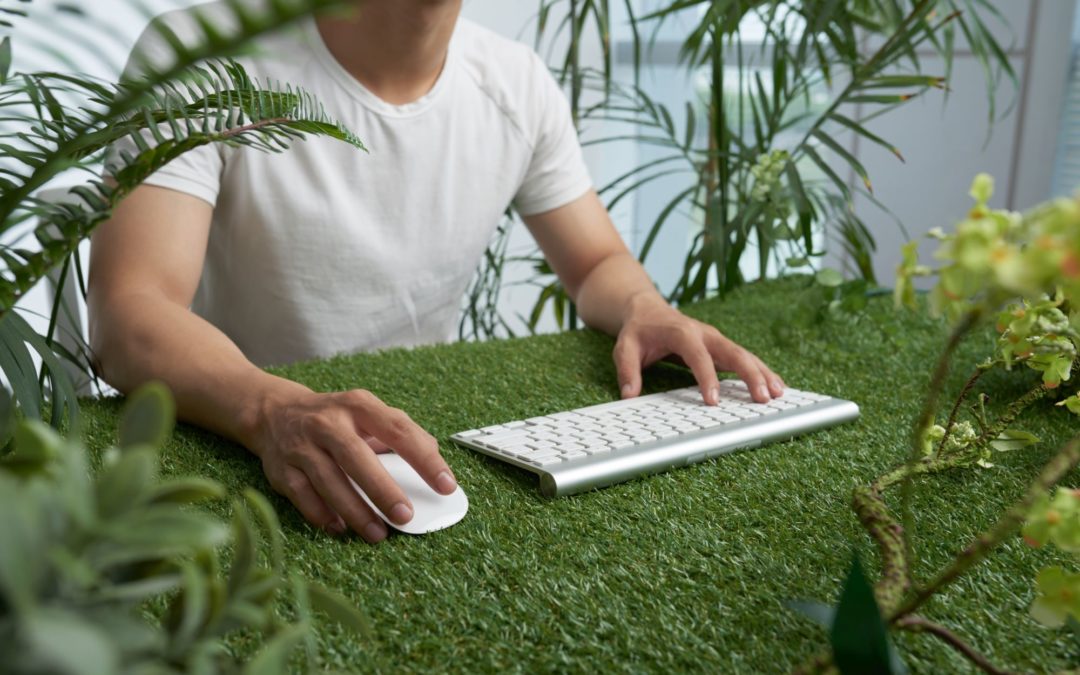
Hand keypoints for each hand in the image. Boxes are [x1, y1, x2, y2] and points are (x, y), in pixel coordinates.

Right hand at [246, 385, 456, 542]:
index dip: (423, 459)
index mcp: (358, 405)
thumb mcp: (369, 413)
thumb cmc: (337, 419)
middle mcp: (327, 423)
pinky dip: (322, 515)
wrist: (275, 412)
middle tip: (405, 516)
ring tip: (378, 533)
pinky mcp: (281, 469)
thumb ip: (402, 432)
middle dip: (382, 490)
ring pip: (329, 482)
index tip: (446, 485)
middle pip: (356, 457)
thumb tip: (435, 460)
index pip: (397, 429)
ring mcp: (301, 446)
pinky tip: (342, 529)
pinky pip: (303, 497)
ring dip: (355, 511)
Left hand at [613, 294, 785, 404]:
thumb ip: (627, 370)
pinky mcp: (721, 347)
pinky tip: (775, 386)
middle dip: (750, 374)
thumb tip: (629, 396)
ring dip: (762, 374)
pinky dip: (760, 371)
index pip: (698, 356)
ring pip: (744, 355)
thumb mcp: (624, 347)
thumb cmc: (638, 330)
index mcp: (682, 332)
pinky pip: (744, 359)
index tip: (713, 401)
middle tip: (763, 397)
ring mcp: (716, 340)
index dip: (706, 378)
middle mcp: (705, 334)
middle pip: (733, 352)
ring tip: (779, 394)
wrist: (647, 309)